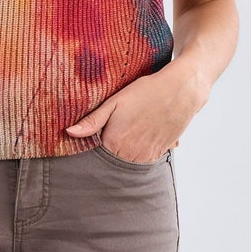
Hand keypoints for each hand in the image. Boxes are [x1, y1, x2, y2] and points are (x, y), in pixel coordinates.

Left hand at [64, 66, 197, 160]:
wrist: (182, 90)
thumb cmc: (147, 92)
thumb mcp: (115, 102)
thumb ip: (92, 121)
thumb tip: (69, 133)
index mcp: (115, 142)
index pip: (94, 155)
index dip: (92, 146)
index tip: (92, 137)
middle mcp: (131, 154)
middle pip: (111, 160)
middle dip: (108, 150)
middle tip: (115, 130)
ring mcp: (146, 156)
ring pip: (127, 161)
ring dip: (124, 152)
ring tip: (129, 131)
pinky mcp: (159, 154)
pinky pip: (143, 159)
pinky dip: (139, 151)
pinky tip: (141, 133)